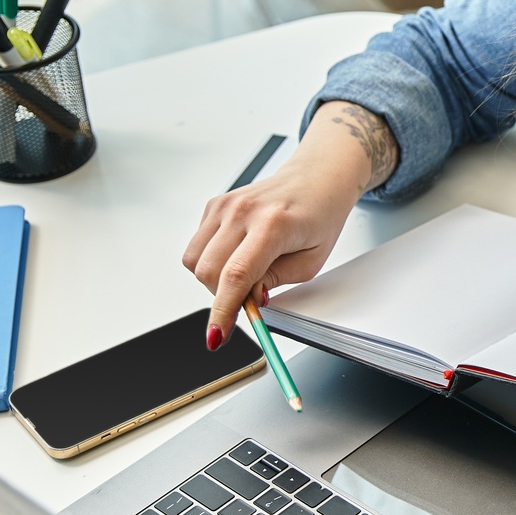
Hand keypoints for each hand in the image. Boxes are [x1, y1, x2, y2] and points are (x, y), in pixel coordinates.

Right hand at [182, 103, 394, 347]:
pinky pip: (197, 246)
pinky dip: (211, 260)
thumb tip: (246, 299)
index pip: (236, 276)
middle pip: (209, 272)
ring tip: (246, 272)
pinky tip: (238, 253)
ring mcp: (224, 205)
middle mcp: (242, 211)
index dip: (223, 311)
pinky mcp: (214, 205)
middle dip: (223, 295)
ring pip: (195, 261)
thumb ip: (275, 282)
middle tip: (250, 295)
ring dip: (214, 279)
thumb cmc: (319, 217)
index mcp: (273, 225)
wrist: (317, 178)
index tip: (216, 337)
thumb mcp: (311, 261)